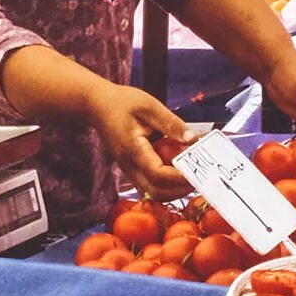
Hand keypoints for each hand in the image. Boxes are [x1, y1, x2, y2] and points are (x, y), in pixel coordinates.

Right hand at [85, 83, 191, 199]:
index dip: (180, 178)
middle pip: (157, 191)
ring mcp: (128, 169)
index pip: (158, 174)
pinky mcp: (131, 169)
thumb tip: (192, 139)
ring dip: (174, 189)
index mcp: (133, 149)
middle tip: (199, 176)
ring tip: (191, 174)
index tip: (198, 172)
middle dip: (180, 189)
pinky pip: (150, 185)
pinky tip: (178, 169)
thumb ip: (172, 123)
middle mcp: (129, 164)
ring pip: (153, 192)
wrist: (96, 105)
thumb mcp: (150, 106)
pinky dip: (167, 184)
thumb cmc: (121, 102)